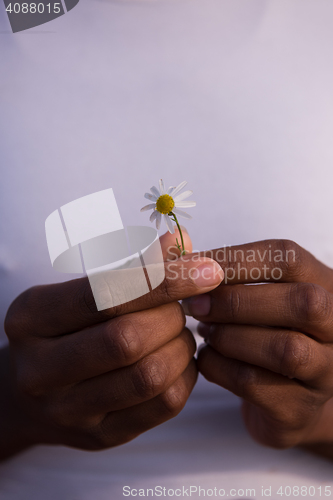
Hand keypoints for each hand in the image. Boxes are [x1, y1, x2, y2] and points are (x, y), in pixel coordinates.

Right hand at [1, 229, 223, 459]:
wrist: (29, 393)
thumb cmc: (63, 328)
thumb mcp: (80, 290)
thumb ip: (130, 265)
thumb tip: (181, 243)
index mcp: (31, 318)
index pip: (104, 295)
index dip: (162, 280)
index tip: (206, 270)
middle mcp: (40, 369)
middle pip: (128, 340)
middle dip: (171, 316)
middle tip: (179, 306)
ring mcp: (69, 410)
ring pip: (150, 376)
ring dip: (181, 345)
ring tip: (178, 331)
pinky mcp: (100, 436)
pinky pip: (164, 406)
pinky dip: (186, 374)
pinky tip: (178, 358)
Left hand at [183, 239, 332, 453]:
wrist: (287, 395)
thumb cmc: (266, 331)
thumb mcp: (258, 294)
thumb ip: (226, 272)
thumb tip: (178, 254)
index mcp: (324, 284)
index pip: (288, 258)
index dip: (237, 260)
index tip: (195, 266)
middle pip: (301, 303)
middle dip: (237, 302)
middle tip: (195, 305)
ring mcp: (325, 371)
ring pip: (284, 350)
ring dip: (229, 337)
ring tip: (203, 331)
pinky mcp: (300, 409)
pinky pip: (257, 385)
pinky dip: (219, 367)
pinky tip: (205, 357)